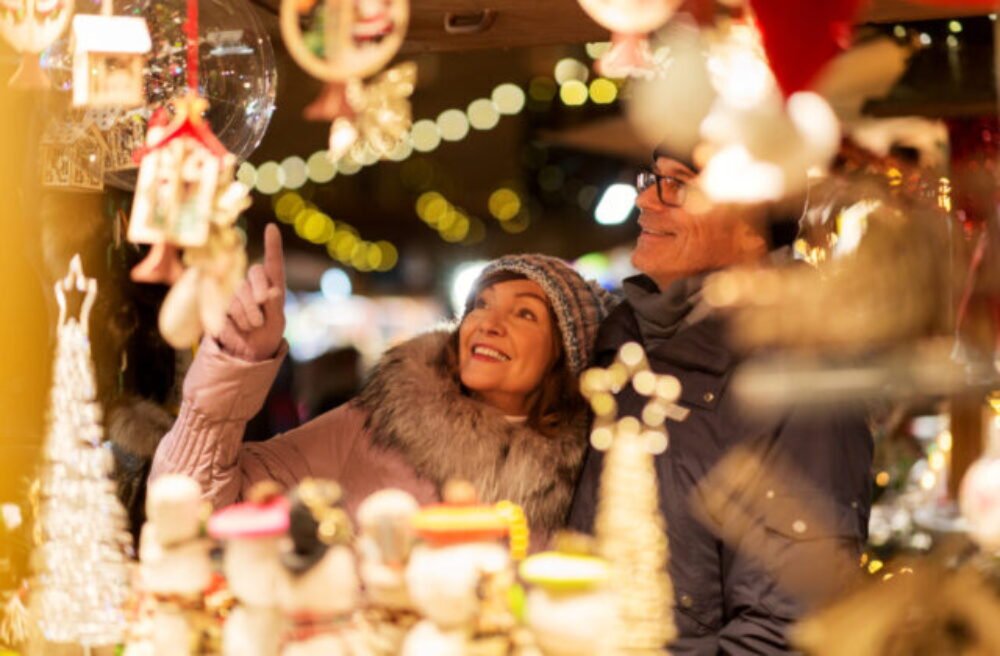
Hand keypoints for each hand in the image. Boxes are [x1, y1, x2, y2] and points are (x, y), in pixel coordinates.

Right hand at [215, 223, 286, 361]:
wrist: (246, 352)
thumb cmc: (267, 335)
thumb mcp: (276, 323)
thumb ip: (275, 306)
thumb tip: (273, 291)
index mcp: (272, 286)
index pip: (273, 263)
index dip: (272, 245)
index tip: (271, 227)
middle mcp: (253, 284)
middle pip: (254, 273)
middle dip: (258, 293)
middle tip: (261, 318)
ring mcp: (235, 292)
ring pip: (239, 291)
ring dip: (247, 313)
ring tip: (252, 326)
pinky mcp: (219, 303)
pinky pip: (225, 305)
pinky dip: (234, 319)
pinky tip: (238, 328)